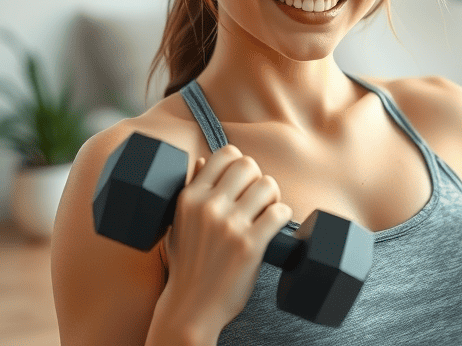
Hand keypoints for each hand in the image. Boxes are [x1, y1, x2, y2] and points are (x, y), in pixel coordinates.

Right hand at [161, 145, 293, 331]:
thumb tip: (203, 161)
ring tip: (266, 212)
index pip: (225, 154)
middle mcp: (209, 206)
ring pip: (268, 185)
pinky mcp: (250, 245)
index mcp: (190, 197)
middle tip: (258, 199)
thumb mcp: (177, 223)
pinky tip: (275, 226)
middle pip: (249, 165)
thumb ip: (190, 190)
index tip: (243, 181)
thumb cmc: (187, 265)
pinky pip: (280, 212)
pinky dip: (283, 215)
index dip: (240, 163)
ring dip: (273, 197)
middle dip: (258, 179)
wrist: (191, 307)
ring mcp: (230, 225)